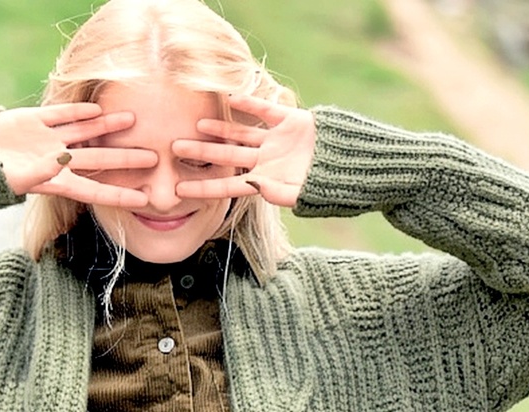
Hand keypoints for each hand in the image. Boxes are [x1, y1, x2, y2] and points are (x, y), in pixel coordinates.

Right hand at [0, 103, 155, 207]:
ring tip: (132, 119)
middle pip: (99, 160)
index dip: (119, 194)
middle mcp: (60, 161)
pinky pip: (63, 114)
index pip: (96, 191)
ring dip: (108, 127)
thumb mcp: (18, 182)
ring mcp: (50, 140)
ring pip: (86, 133)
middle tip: (154, 158)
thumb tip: (60, 164)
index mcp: (58, 183)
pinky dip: (79, 111)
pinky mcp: (37, 121)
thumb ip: (41, 173)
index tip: (143, 200)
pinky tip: (99, 107)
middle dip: (125, 159)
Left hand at [172, 94, 315, 208]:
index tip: (178, 189)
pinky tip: (230, 98)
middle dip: (201, 153)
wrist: (354, 166)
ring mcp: (276, 141)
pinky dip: (249, 104)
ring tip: (197, 124)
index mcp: (264, 183)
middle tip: (174, 149)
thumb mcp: (301, 196)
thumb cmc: (328, 187)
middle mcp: (265, 162)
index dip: (203, 187)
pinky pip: (265, 111)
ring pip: (241, 134)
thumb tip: (252, 185)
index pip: (226, 186)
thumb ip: (276, 194)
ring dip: (220, 129)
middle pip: (227, 157)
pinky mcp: (290, 121)